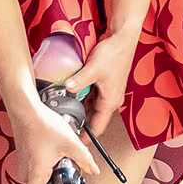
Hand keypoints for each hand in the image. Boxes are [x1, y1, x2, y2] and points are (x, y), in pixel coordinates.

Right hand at [7, 98, 98, 183]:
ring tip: (61, 168)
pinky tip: (54, 157)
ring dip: (47, 179)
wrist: (26, 110)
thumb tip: (93, 170)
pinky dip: (44, 169)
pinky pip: (33, 170)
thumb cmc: (42, 124)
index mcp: (36, 173)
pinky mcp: (24, 157)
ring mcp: (23, 164)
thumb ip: (84, 159)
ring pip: (35, 180)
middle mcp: (26, 172)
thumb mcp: (70, 143)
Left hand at [58, 27, 137, 142]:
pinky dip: (80, 98)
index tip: (72, 146)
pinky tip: (68, 96)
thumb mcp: (94, 68)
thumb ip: (79, 81)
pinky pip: (89, 97)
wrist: (122, 37)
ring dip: (78, 110)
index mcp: (110, 102)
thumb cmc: (114, 54)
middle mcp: (109, 100)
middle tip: (60, 128)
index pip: (97, 129)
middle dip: (78, 124)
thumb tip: (66, 89)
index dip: (85, 139)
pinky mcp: (102, 84)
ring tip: (61, 113)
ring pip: (89, 108)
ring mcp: (106, 92)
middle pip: (92, 120)